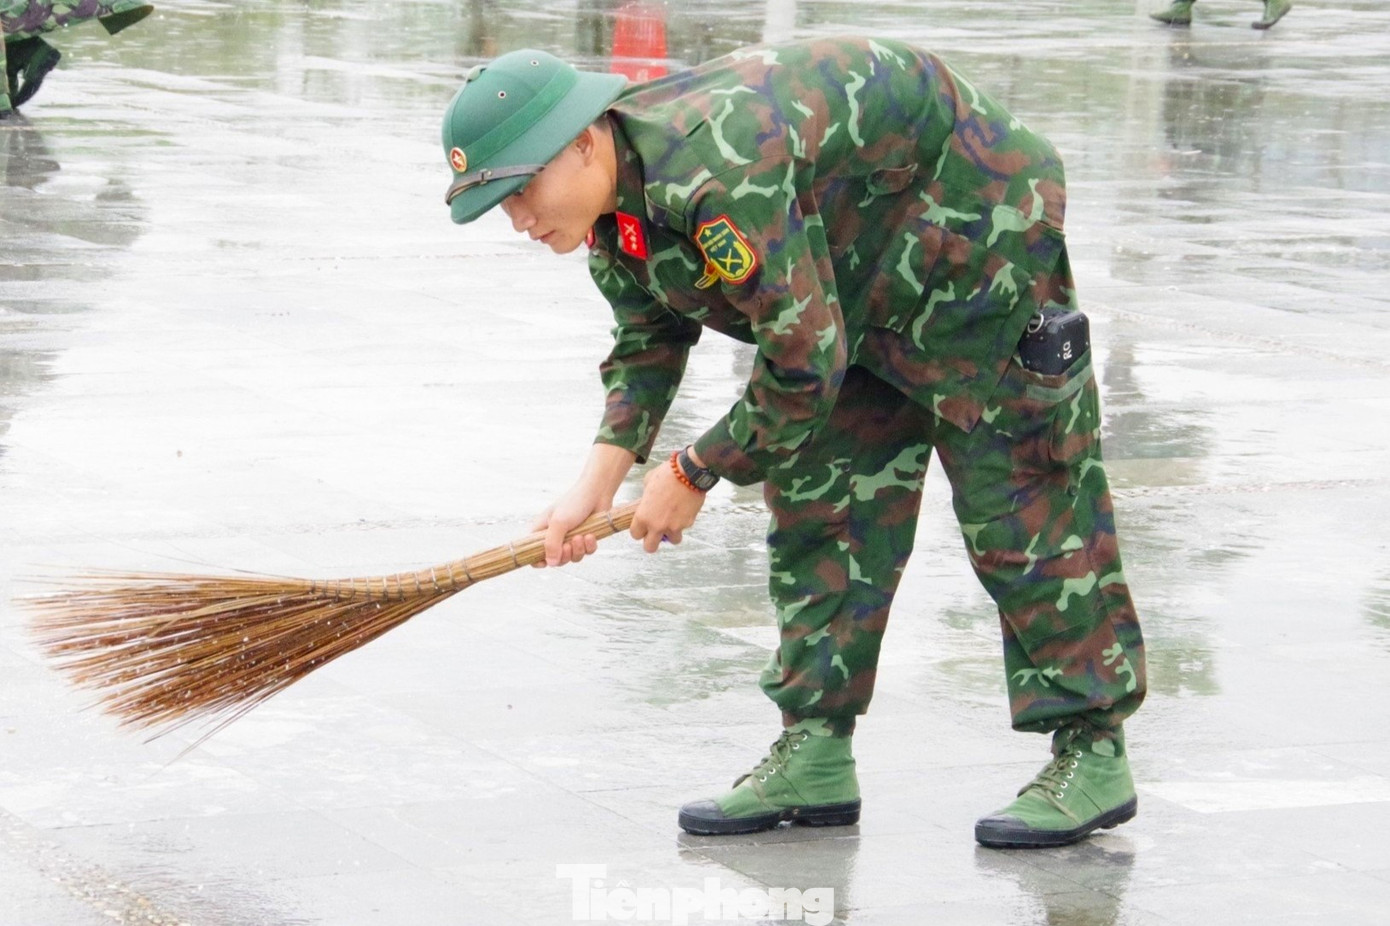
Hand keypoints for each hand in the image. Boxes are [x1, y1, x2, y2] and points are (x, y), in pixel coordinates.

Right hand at [533, 443, 635, 567]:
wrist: (597, 492)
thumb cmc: (574, 503)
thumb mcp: (559, 523)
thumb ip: (552, 544)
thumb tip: (551, 564)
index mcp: (542, 531)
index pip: (532, 552)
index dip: (537, 561)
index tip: (544, 563)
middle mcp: (555, 536)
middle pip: (555, 560)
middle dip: (564, 556)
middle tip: (568, 545)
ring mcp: (571, 538)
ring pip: (573, 558)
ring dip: (578, 550)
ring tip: (581, 536)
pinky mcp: (586, 539)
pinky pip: (587, 552)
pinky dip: (589, 546)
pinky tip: (590, 535)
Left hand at [630, 452, 705, 552]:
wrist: (689, 473)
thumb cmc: (667, 475)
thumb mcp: (648, 482)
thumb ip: (646, 497)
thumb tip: (648, 500)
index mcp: (643, 516)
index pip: (635, 535)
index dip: (639, 531)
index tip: (643, 526)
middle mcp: (657, 525)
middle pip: (650, 547)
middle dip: (653, 542)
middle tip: (656, 533)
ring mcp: (674, 526)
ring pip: (672, 540)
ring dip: (672, 533)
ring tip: (674, 521)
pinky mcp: (688, 523)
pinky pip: (684, 528)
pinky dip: (684, 522)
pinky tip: (684, 509)